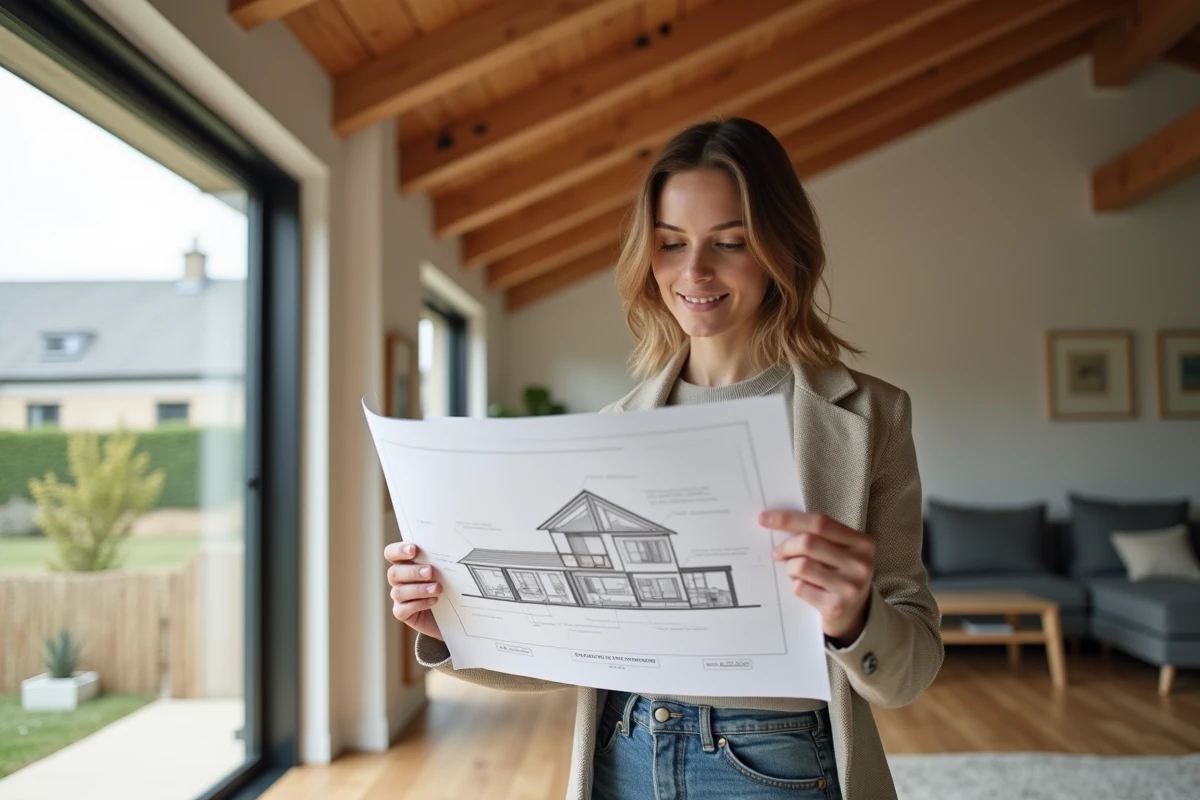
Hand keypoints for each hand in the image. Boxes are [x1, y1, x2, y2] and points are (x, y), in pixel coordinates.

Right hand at [384, 541, 443, 640]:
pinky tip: (433, 601)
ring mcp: (400, 597)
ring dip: (418, 589)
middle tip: (430, 571)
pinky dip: (418, 604)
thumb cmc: (449, 584)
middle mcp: (399, 579)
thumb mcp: (447, 569)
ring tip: (437, 588)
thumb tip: (452, 545)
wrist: (454, 611)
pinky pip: (403, 609)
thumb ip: (441, 558)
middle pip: (393, 573)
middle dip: (412, 572)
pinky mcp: (403, 613)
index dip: (398, 550)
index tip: (414, 549)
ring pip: (398, 592)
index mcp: (405, 563)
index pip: (391, 553)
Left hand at [761, 511, 874, 644]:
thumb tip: (775, 522)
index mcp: (862, 543)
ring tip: (793, 572)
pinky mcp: (836, 606)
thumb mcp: (839, 551)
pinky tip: (802, 587)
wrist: (854, 614)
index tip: (764, 518)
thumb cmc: (839, 575)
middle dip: (786, 546)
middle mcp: (860, 563)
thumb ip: (817, 536)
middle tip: (777, 553)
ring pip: (801, 565)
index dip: (789, 518)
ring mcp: (850, 587)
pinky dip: (794, 585)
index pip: (820, 523)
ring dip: (789, 568)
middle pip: (808, 542)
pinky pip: (800, 588)